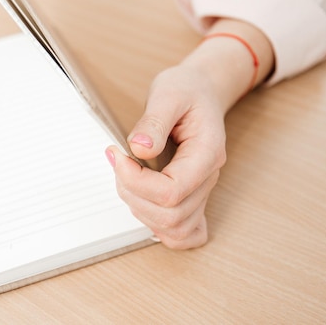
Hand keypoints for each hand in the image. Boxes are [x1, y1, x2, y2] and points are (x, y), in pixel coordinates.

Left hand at [105, 63, 226, 248]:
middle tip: (118, 162)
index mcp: (207, 153)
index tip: (117, 155)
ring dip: (140, 209)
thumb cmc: (186, 91)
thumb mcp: (168, 93)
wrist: (201, 91)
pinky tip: (144, 204)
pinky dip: (161, 228)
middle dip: (133, 194)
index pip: (173, 190)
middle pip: (171, 215)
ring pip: (174, 229)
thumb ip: (154, 121)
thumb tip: (139, 149)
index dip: (137, 181)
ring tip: (126, 177)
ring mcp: (201, 191)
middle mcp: (208, 178)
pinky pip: (184, 233)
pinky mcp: (191, 197)